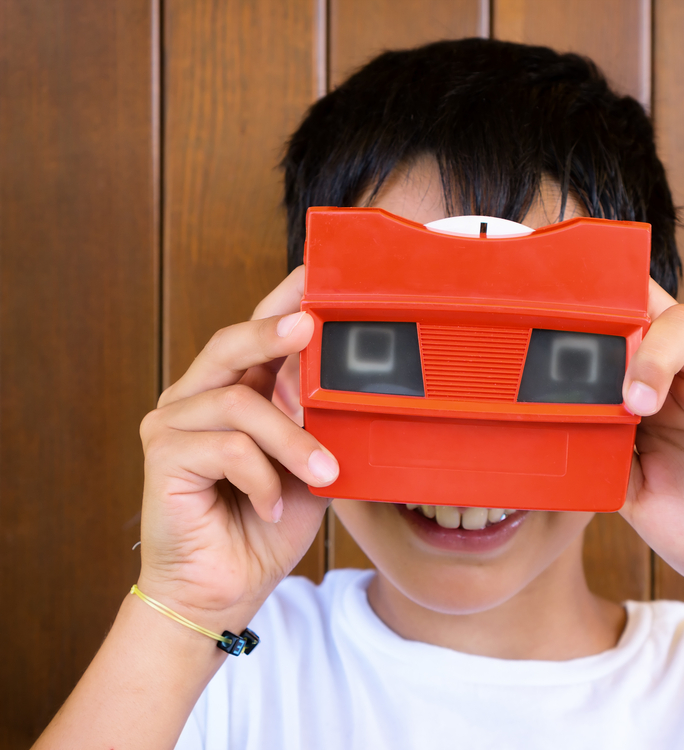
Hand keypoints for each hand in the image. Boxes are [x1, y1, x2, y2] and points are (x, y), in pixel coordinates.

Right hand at [135, 267, 336, 625]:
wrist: (227, 590)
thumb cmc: (267, 524)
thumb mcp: (309, 465)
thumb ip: (316, 420)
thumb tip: (330, 370)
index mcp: (236, 390)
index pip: (256, 333)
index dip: (282, 299)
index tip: (315, 273)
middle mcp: (199, 396)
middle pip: (232, 344)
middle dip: (274, 331)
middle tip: (311, 326)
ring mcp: (174, 422)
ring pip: (240, 403)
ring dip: (291, 440)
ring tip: (323, 473)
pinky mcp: (163, 455)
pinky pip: (226, 448)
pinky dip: (261, 477)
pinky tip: (269, 506)